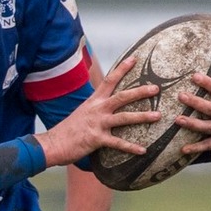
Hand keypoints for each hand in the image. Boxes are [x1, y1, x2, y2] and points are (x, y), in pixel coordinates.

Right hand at [36, 55, 161, 168]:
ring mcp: (97, 123)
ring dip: (142, 116)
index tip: (134, 59)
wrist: (52, 144)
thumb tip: (108, 105)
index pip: (109, 80)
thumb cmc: (68, 130)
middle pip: (122, 96)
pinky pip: (118, 143)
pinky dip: (131, 147)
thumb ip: (96, 108)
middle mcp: (97, 109)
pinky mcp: (96, 139)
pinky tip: (143, 151)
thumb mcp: (82, 113)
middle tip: (156, 88)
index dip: (122, 69)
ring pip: (124, 117)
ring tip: (157, 116)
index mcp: (93, 101)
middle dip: (140, 92)